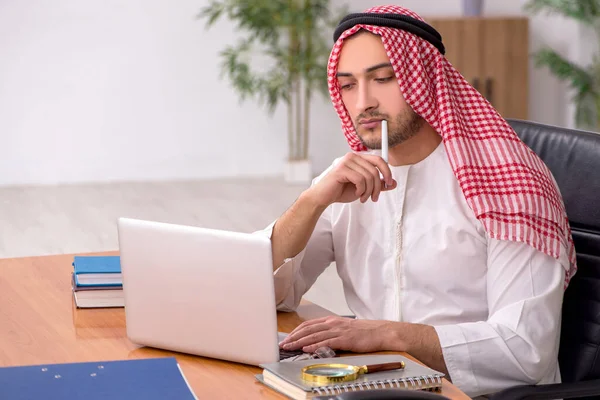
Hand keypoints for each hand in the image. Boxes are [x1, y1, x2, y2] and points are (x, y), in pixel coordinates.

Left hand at [279, 316, 394, 353]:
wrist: (380, 331)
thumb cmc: (364, 332)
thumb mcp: (343, 328)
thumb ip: (330, 332)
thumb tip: (317, 340)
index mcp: (331, 320)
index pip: (308, 324)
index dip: (296, 331)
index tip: (287, 338)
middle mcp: (332, 323)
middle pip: (308, 329)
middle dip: (294, 337)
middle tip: (283, 344)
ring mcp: (338, 330)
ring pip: (314, 335)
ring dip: (300, 342)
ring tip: (290, 347)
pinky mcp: (345, 339)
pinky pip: (327, 342)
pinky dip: (315, 346)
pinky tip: (307, 349)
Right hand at [306, 153, 396, 207]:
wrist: (323, 197)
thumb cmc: (340, 191)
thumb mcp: (363, 188)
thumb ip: (377, 184)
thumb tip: (393, 183)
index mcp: (358, 158)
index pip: (378, 160)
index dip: (387, 171)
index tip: (389, 184)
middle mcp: (352, 156)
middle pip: (375, 170)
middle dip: (378, 186)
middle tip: (374, 198)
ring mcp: (346, 162)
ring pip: (368, 176)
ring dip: (369, 191)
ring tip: (363, 198)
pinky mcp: (341, 170)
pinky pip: (360, 180)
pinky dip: (361, 190)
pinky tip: (357, 194)